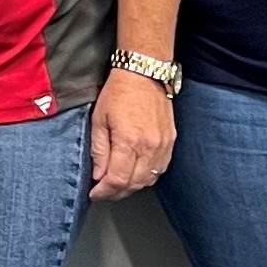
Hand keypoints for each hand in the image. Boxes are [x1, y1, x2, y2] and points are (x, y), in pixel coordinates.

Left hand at [88, 71, 175, 201]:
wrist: (144, 73)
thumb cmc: (119, 92)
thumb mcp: (99, 120)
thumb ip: (99, 150)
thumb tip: (98, 174)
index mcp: (129, 141)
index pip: (117, 180)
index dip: (104, 192)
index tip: (95, 193)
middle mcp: (149, 146)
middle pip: (133, 184)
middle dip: (116, 192)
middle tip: (104, 191)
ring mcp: (163, 145)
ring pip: (148, 180)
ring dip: (131, 186)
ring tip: (117, 184)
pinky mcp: (171, 141)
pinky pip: (160, 169)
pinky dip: (146, 176)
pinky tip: (135, 173)